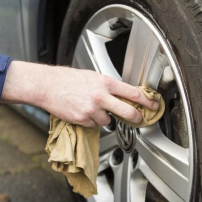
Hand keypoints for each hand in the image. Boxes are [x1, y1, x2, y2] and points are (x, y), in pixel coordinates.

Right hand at [1, 62, 159, 127]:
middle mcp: (101, 96)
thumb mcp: (93, 77)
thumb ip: (109, 86)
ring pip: (108, 121)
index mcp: (105, 82)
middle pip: (128, 112)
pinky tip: (83, 111)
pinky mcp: (83, 120)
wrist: (48, 86)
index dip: (147, 101)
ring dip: (104, 117)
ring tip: (92, 107)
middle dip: (136, 117)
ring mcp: (92, 110)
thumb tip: (124, 95)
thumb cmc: (68, 79)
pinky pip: (94, 125)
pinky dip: (91, 121)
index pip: (133, 93)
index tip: (154, 105)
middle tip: (139, 118)